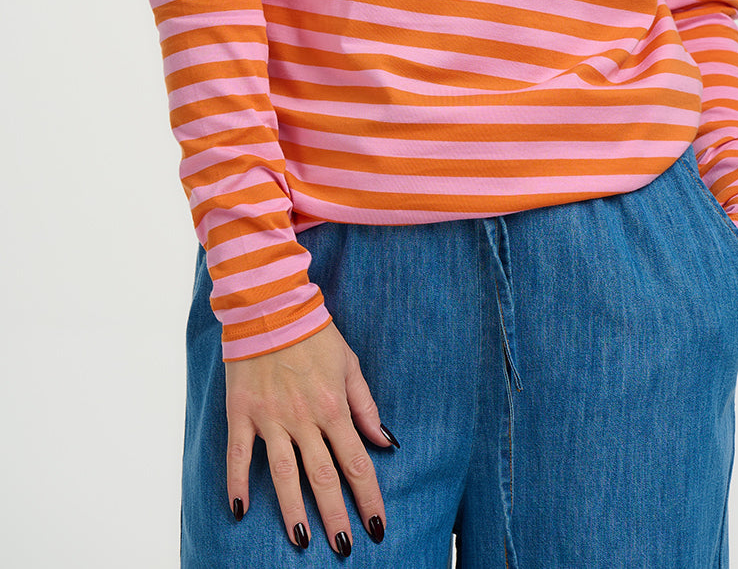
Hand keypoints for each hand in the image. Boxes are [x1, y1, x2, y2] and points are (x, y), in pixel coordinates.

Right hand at [225, 321, 393, 552]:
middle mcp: (304, 418)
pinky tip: (241, 511)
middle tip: (343, 548)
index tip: (376, 526)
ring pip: (283, 475)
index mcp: (333, 407)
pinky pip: (239, 456)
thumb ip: (365, 406)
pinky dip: (238, 484)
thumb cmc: (314, 335)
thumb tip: (384, 441)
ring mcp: (271, 418)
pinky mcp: (242, 413)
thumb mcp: (349, 365)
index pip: (356, 463)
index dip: (368, 497)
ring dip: (293, 511)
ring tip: (301, 542)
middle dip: (335, 516)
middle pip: (322, 477)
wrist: (271, 307)